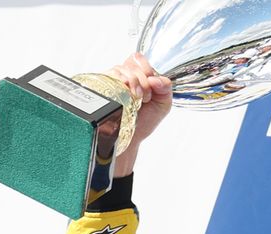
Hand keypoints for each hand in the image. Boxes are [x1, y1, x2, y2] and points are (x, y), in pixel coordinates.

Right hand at [109, 53, 172, 177]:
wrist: (132, 137)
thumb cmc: (146, 120)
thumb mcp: (163, 104)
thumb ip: (165, 88)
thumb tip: (155, 79)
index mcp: (140, 75)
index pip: (139, 59)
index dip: (147, 69)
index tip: (152, 86)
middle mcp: (126, 75)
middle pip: (132, 63)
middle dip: (143, 80)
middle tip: (145, 98)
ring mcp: (114, 81)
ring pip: (121, 68)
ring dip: (133, 83)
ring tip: (136, 100)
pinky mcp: (104, 88)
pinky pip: (110, 76)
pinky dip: (121, 83)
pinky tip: (127, 96)